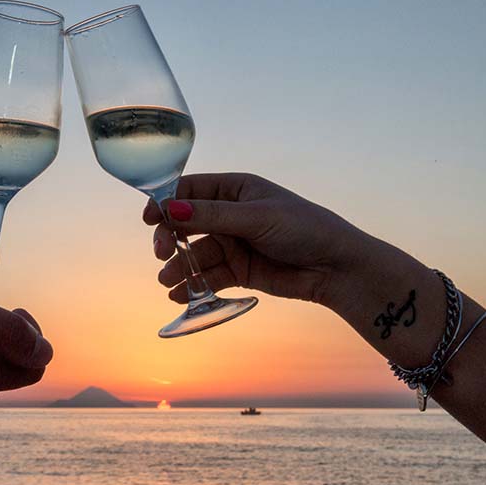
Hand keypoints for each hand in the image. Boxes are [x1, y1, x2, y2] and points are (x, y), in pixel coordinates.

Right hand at [143, 173, 371, 307]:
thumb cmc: (305, 229)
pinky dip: (192, 285)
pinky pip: (208, 276)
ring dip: (178, 267)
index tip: (149, 219)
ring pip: (195, 253)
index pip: (190, 190)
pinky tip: (179, 295)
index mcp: (236, 189)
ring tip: (167, 282)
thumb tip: (171, 209)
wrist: (336, 268)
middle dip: (170, 238)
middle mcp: (231, 214)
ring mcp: (233, 243)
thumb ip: (213, 216)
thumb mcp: (257, 217)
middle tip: (162, 253)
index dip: (165, 203)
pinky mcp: (239, 270)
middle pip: (186, 223)